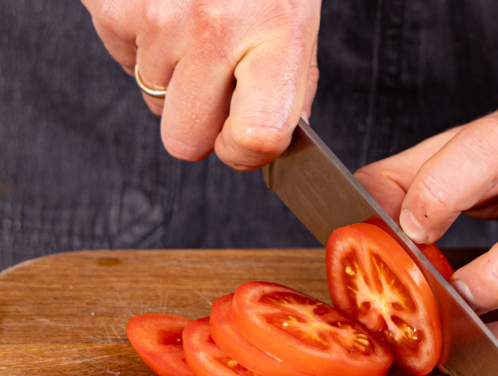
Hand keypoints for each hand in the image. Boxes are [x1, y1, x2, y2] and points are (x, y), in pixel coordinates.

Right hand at [82, 0, 320, 169]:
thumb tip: (268, 143)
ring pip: (153, 100)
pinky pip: (123, 60)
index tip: (245, 138)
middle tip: (216, 81)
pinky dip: (143, 44)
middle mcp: (215, 29)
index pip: (254, 137)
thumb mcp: (298, 22)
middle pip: (184, 141)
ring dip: (173, 75)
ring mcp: (159, 17)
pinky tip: (168, 10)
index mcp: (275, 36)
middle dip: (199, 123)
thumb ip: (290, 88)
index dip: (244, 152)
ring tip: (196, 26)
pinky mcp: (113, 5)